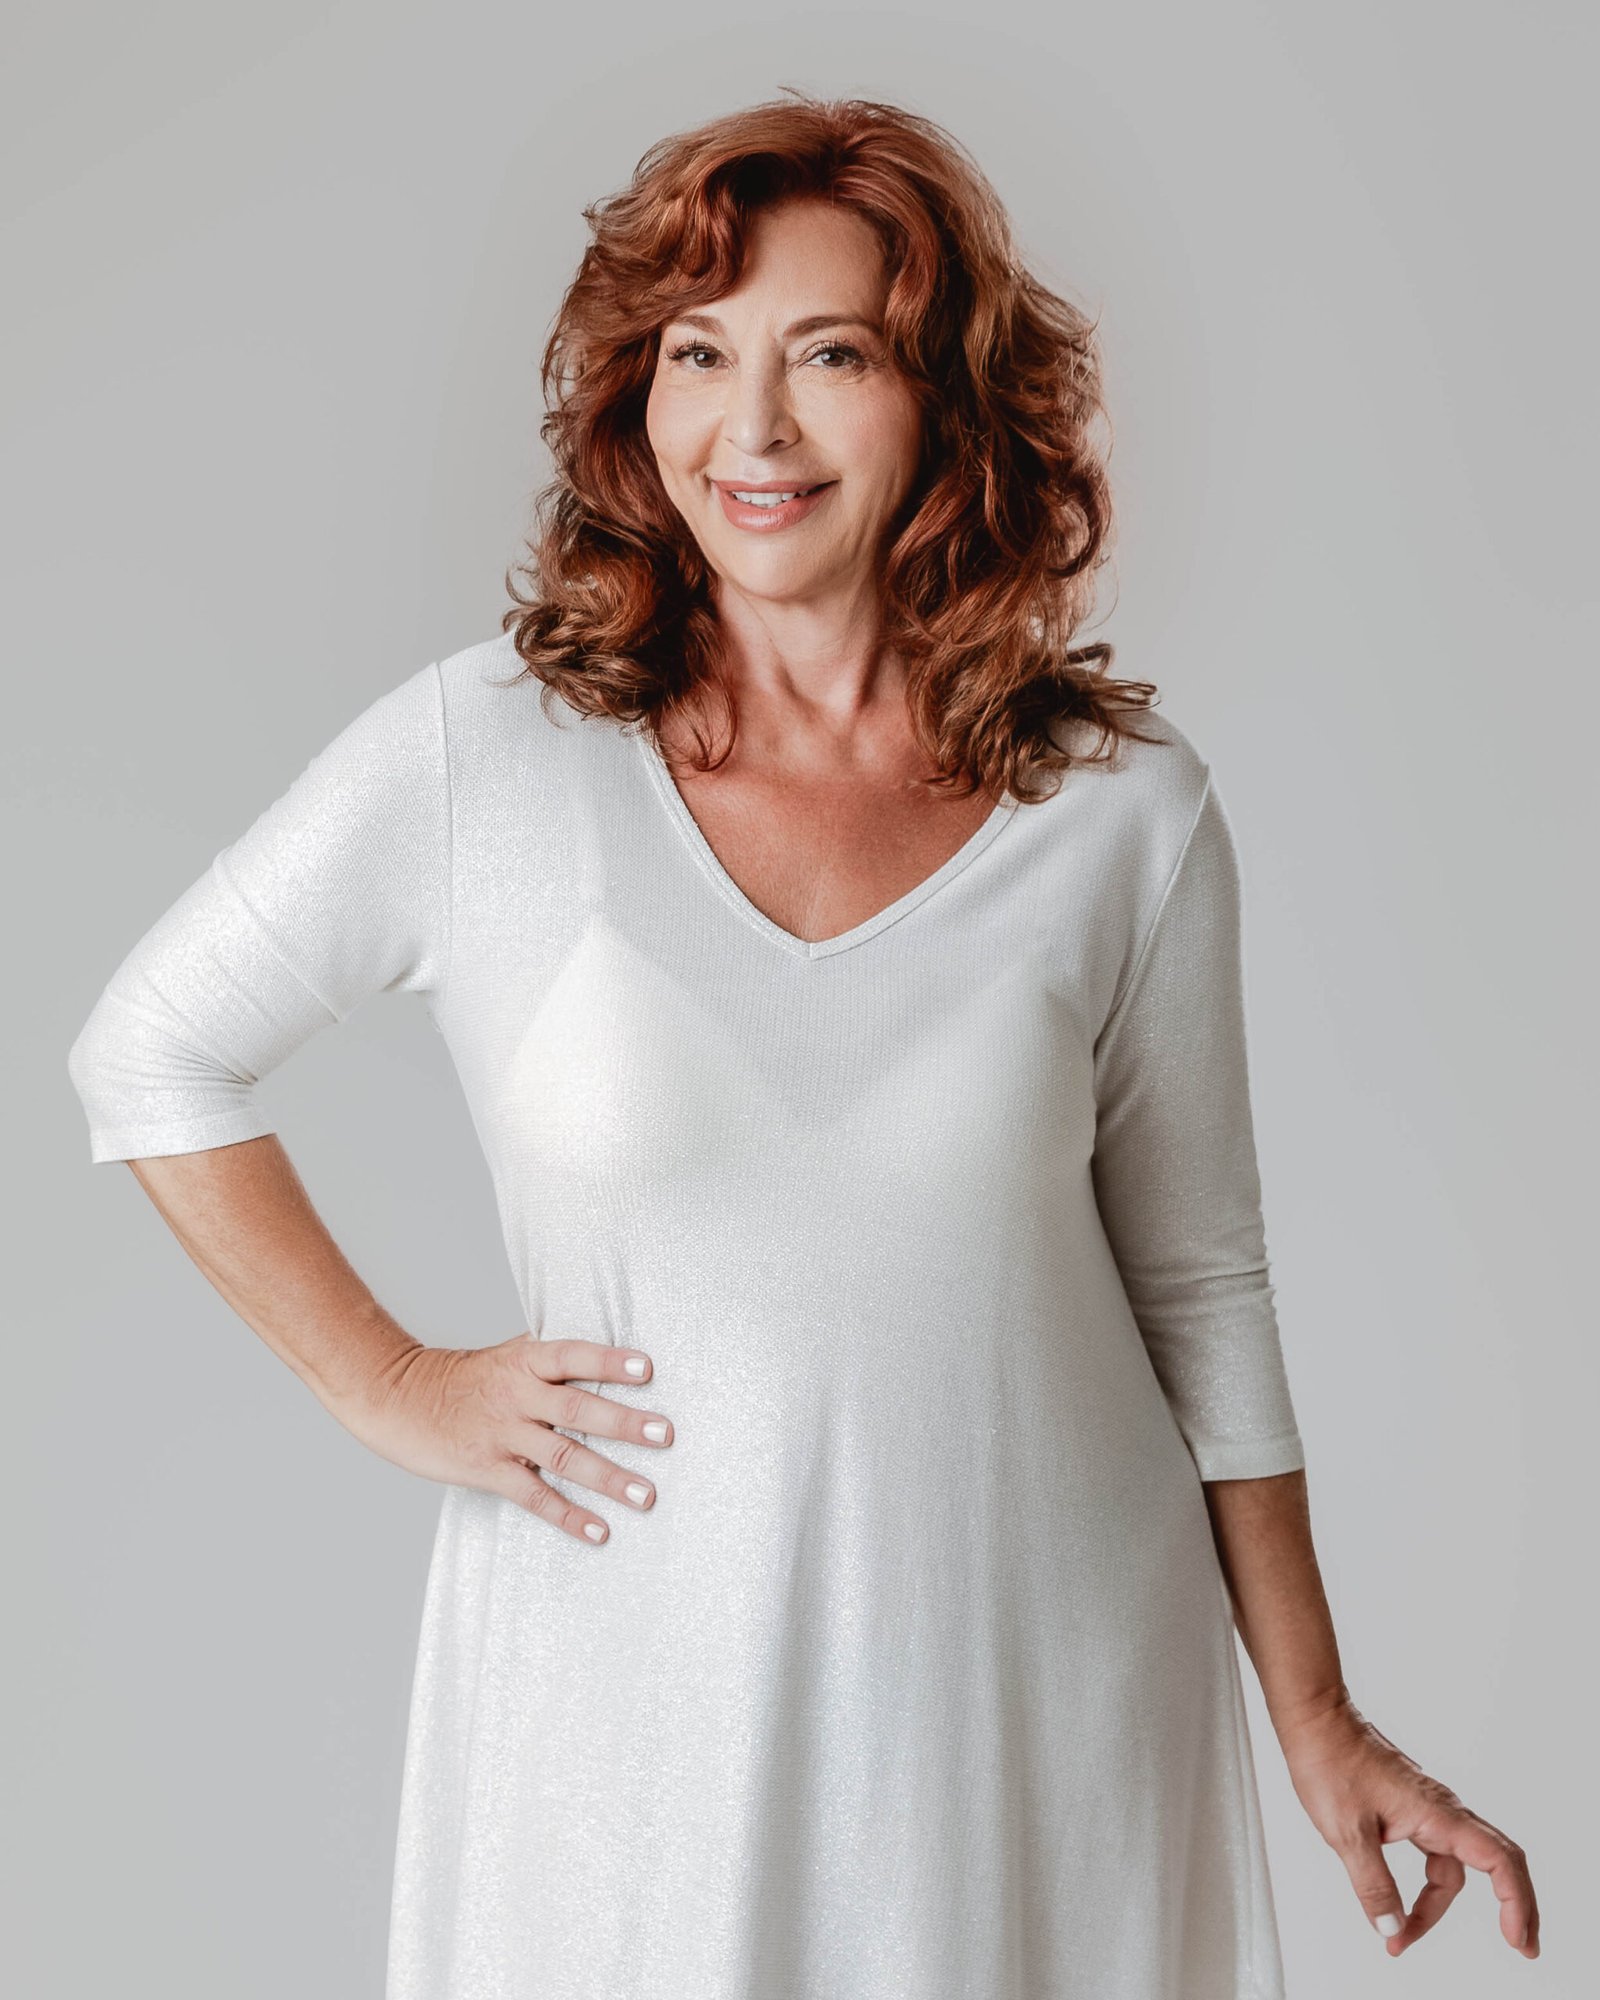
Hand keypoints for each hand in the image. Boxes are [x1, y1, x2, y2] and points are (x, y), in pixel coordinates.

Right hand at [333, 1333, 673, 1544]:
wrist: (396, 1397)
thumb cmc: (462, 1377)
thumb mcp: (506, 1355)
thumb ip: (550, 1361)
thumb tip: (606, 1355)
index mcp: (524, 1361)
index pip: (573, 1356)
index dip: (609, 1362)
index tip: (648, 1370)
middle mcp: (516, 1395)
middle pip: (577, 1408)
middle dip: (624, 1423)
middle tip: (666, 1435)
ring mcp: (502, 1434)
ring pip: (563, 1457)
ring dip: (609, 1477)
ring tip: (647, 1495)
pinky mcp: (487, 1469)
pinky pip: (534, 1496)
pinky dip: (568, 1516)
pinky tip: (599, 1531)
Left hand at [1278, 1692, 1539, 1959]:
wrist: (1315, 1722)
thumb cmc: (1330, 1762)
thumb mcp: (1348, 1833)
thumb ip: (1374, 1885)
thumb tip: (1392, 1928)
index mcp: (1438, 1813)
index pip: (1501, 1861)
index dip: (1518, 1903)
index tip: (1519, 1941)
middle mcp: (1441, 1809)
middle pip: (1493, 1864)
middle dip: (1511, 1907)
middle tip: (1521, 1948)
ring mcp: (1427, 1808)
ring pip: (1453, 1865)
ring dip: (1438, 1905)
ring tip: (1407, 1934)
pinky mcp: (1409, 1808)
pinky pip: (1434, 1853)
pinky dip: (1428, 1885)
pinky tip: (1410, 1902)